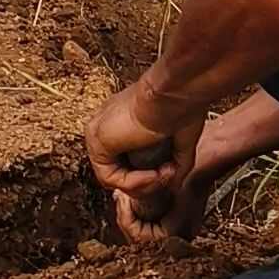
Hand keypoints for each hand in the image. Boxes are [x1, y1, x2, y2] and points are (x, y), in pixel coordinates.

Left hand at [84, 83, 202, 238]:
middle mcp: (107, 124)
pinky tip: (154, 174)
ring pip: (114, 177)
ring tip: (165, 173)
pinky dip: (135, 182)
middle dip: (148, 182)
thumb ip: (175, 164)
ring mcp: (99, 132)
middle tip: (170, 175)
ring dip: (145, 183)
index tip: (172, 169)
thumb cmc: (181, 105)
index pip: (126, 159)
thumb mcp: (180, 140)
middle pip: (119, 171)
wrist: (175, 93)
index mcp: (122, 119)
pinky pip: (110, 177)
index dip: (149, 174)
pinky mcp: (97, 141)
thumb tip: (173, 185)